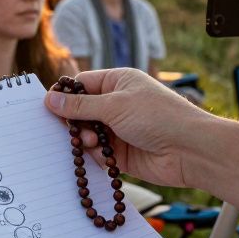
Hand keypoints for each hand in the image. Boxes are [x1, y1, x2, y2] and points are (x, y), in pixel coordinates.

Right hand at [45, 69, 213, 188]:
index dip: (64, 95)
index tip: (48, 106)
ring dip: (85, 139)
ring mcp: (119, 129)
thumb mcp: (114, 106)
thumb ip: (80, 106)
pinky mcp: (122, 153)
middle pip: (81, 111)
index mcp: (118, 82)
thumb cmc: (159, 117)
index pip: (81, 85)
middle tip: (68, 129)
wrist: (190, 150)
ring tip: (92, 142)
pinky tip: (101, 156)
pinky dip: (95, 155)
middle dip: (73, 121)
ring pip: (87, 133)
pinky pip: (98, 153)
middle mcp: (117, 104)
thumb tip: (50, 100)